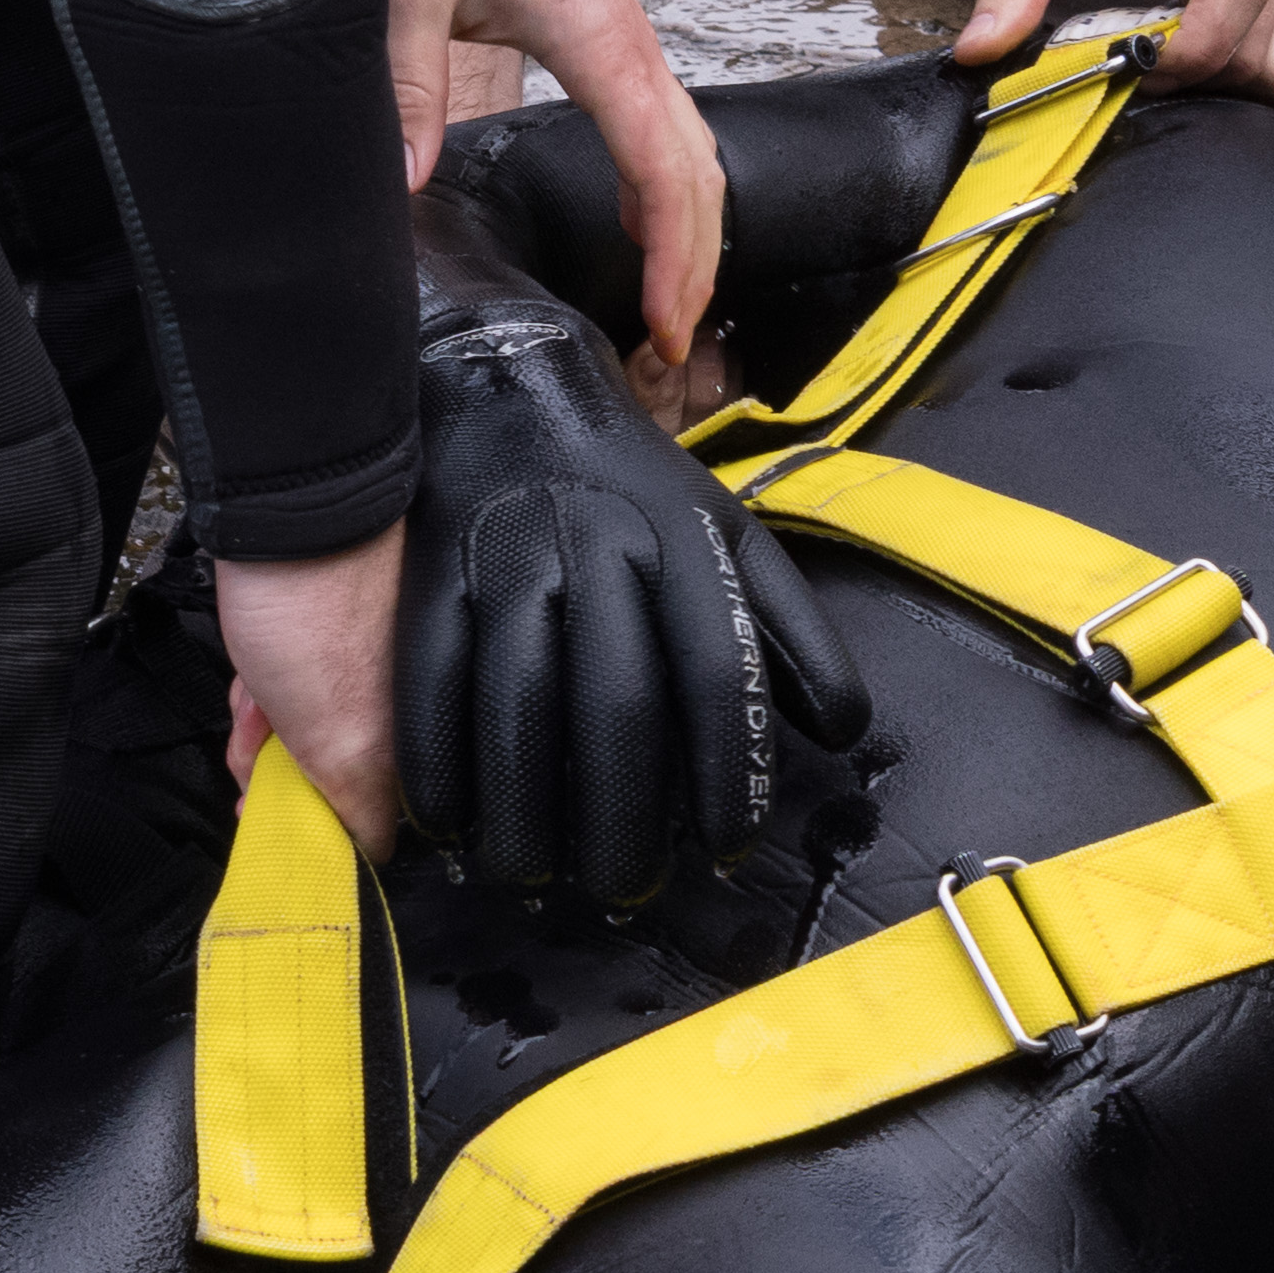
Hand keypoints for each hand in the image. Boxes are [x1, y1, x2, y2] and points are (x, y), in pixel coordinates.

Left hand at [221, 523, 405, 856]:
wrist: (283, 511)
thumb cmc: (318, 610)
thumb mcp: (343, 745)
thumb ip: (360, 813)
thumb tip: (363, 861)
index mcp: (421, 735)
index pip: (380, 817)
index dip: (325, 828)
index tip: (285, 825)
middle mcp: (398, 706)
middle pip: (330, 778)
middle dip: (282, 775)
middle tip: (257, 764)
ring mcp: (358, 670)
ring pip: (300, 735)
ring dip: (264, 733)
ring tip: (251, 708)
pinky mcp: (322, 640)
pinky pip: (284, 691)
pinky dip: (259, 691)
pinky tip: (249, 680)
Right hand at [391, 245, 879, 899]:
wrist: (506, 385)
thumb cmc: (631, 486)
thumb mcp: (729, 531)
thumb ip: (789, 630)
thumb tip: (842, 733)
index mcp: (682, 544)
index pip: (718, 674)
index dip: (728, 773)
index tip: (726, 848)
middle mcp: (600, 550)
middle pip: (615, 706)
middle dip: (622, 818)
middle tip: (625, 887)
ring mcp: (510, 562)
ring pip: (517, 706)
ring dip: (524, 813)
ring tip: (536, 877)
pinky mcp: (433, 577)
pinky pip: (431, 685)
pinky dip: (439, 767)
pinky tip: (454, 823)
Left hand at [394, 0, 724, 386]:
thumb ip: (408, 86)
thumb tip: (408, 187)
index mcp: (595, 32)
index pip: (660, 163)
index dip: (672, 253)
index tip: (664, 323)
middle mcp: (629, 39)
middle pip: (697, 168)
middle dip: (696, 261)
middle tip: (670, 348)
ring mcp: (626, 36)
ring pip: (690, 146)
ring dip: (692, 226)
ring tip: (666, 306)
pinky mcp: (607, 33)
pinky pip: (660, 120)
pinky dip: (668, 184)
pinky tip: (643, 224)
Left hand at [966, 0, 1273, 93]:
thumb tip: (982, 46)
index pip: (1228, 17)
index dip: (1179, 59)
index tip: (1130, 61)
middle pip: (1262, 57)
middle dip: (1200, 81)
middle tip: (1143, 62)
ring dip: (1237, 87)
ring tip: (1177, 63)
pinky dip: (1268, 78)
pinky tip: (1213, 62)